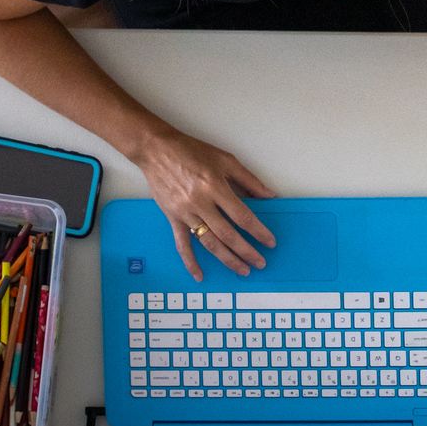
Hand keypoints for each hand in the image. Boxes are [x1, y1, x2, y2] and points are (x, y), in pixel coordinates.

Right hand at [132, 127, 277, 279]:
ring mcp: (185, 213)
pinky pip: (182, 244)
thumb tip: (270, 197)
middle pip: (228, 234)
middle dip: (247, 251)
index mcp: (215, 186)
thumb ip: (249, 180)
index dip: (258, 232)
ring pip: (209, 242)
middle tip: (260, 263)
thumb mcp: (226, 160)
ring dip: (227, 259)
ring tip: (242, 270)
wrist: (156, 150)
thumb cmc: (192, 151)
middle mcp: (200, 203)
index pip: (242, 216)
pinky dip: (190, 261)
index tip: (270, 242)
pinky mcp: (172, 218)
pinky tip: (200, 275)